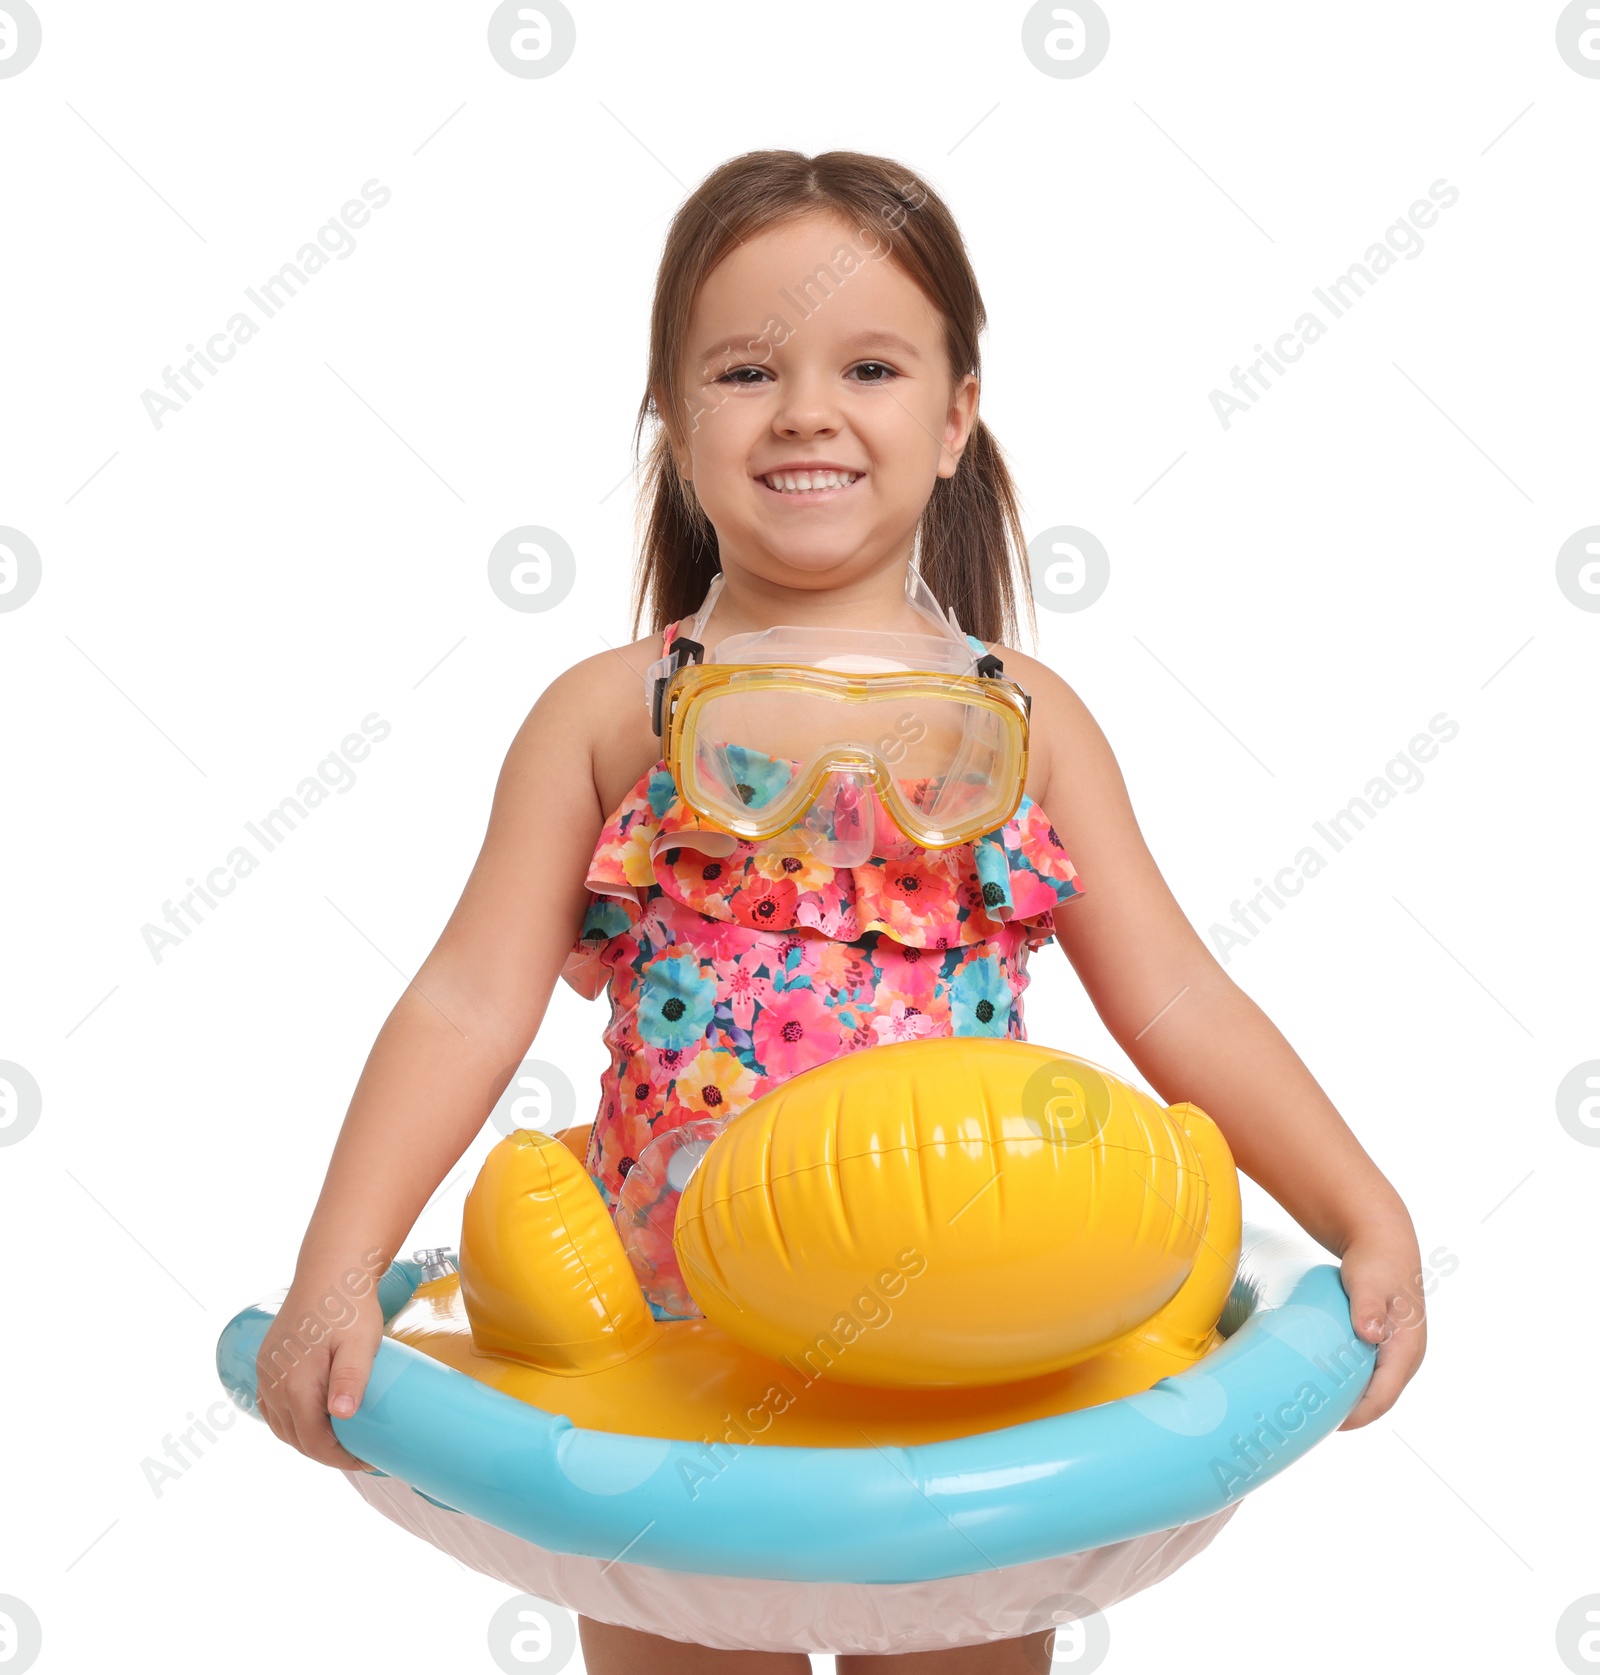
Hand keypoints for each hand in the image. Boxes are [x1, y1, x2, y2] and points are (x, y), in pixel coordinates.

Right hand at [255, 1275, 384, 1471]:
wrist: (329, 1270)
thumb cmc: (349, 1305)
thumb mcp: (359, 1342)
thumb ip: (350, 1377)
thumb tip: (342, 1414)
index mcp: (296, 1384)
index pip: (314, 1441)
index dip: (340, 1458)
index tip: (367, 1461)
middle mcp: (273, 1383)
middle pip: (295, 1438)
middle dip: (325, 1452)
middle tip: (357, 1453)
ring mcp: (266, 1372)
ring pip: (281, 1425)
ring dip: (305, 1439)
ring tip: (339, 1440)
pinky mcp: (266, 1361)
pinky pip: (272, 1406)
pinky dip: (290, 1421)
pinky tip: (311, 1419)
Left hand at [1335, 1216, 1426, 1429]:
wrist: (1383, 1242)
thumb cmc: (1375, 1262)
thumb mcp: (1370, 1282)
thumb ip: (1368, 1306)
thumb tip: (1370, 1334)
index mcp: (1406, 1349)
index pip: (1384, 1397)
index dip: (1358, 1416)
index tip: (1330, 1426)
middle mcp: (1406, 1356)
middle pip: (1380, 1399)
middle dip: (1352, 1416)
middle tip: (1315, 1424)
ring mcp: (1398, 1352)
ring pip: (1376, 1389)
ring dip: (1352, 1403)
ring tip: (1317, 1411)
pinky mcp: (1385, 1344)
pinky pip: (1370, 1374)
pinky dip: (1352, 1386)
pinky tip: (1327, 1386)